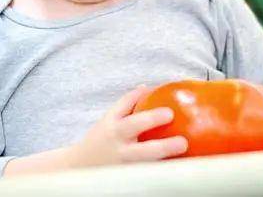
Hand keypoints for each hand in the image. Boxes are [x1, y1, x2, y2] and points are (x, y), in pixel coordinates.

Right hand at [70, 86, 187, 166]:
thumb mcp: (109, 120)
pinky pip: (146, 170)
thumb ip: (127, 105)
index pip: (125, 103)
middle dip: (151, 119)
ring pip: (142, 154)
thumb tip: (147, 88)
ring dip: (162, 148)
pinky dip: (161, 166)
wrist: (80, 167)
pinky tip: (179, 163)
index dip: (141, 97)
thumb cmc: (102, 139)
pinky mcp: (128, 175)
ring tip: (183, 144)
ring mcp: (122, 159)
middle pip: (132, 126)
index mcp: (112, 122)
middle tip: (170, 114)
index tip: (160, 95)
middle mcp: (116, 139)